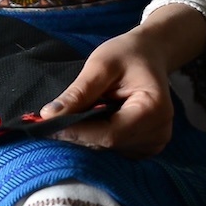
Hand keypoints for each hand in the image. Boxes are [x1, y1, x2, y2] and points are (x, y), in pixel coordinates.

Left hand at [40, 4, 205, 157]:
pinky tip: (94, 121)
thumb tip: (49, 116)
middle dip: (78, 134)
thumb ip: (78, 92)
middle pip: (107, 146)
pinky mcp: (145, 149)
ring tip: (79, 114)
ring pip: (107, 151)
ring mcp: (153, 145)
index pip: (109, 135)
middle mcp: (158, 133)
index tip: (47, 125)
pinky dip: (97, 139)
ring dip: (87, 137)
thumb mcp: (101, 65)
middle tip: (52, 121)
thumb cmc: (127, 54)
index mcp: (154, 111)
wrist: (149, 55)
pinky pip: (113, 151)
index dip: (77, 133)